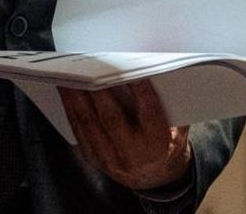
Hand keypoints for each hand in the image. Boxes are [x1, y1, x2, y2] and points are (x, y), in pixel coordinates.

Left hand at [59, 82, 191, 191]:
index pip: (149, 114)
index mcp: (158, 145)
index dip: (141, 92)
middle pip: (112, 118)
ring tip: (70, 75)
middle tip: (91, 68)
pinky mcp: (94, 158)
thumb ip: (170, 105)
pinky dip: (71, 109)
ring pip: (90, 124)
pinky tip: (66, 92)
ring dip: (77, 97)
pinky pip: (79, 131)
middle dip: (100, 91)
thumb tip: (159, 72)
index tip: (134, 71)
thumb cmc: (167, 144)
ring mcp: (110, 159)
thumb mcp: (179, 127)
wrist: (155, 177)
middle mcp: (132, 154)